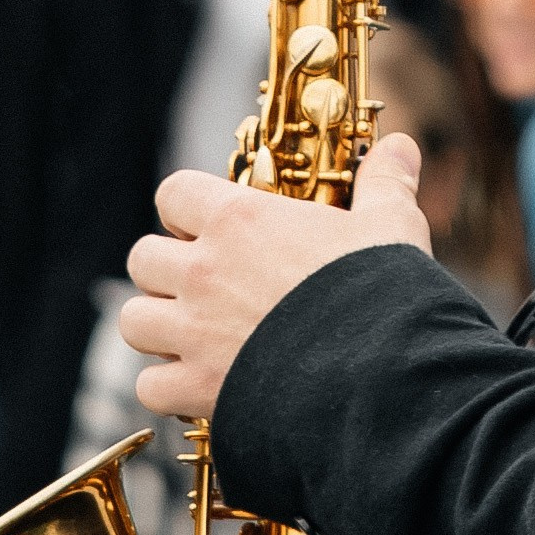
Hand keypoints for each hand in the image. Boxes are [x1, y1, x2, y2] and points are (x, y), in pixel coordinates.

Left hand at [119, 135, 432, 414]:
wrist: (378, 375)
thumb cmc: (380, 292)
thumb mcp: (390, 224)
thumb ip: (385, 182)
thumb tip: (401, 146)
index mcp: (240, 219)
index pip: (173, 192)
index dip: (188, 208)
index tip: (214, 225)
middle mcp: (204, 271)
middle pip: (142, 257)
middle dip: (167, 269)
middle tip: (206, 284)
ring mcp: (193, 332)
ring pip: (132, 320)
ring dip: (158, 326)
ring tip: (195, 334)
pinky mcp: (196, 388)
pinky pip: (148, 387)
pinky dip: (168, 388)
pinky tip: (200, 386)